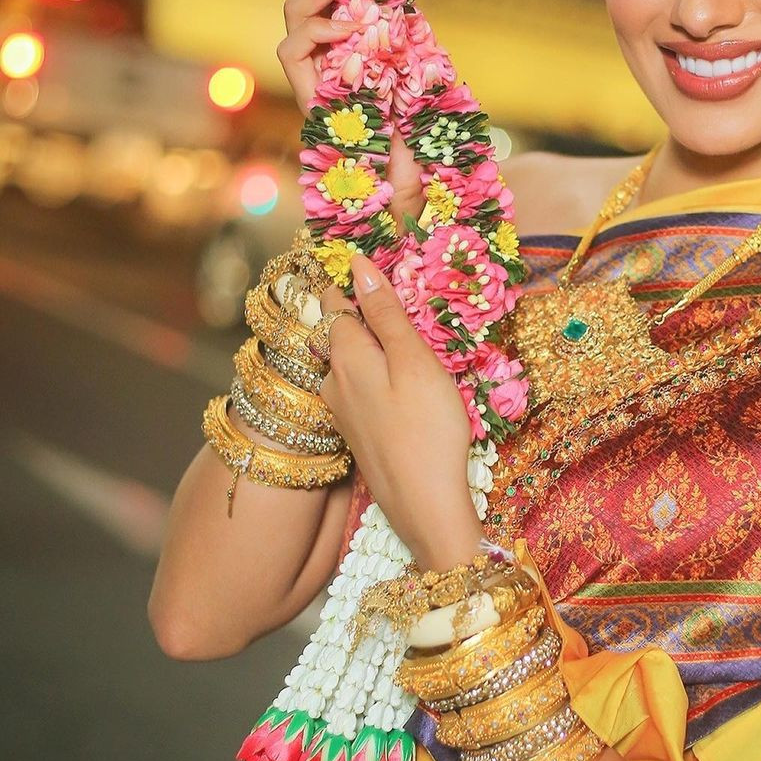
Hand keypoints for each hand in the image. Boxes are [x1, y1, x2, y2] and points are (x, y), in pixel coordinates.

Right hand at [279, 0, 423, 228]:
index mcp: (336, 44)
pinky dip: (319, 30)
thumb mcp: (412, 80)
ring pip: (295, 7)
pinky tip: (348, 26)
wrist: (400, 197)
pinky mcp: (304, 93)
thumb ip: (397, 40)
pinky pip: (294, 47)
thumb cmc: (411, 145)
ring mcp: (307, 72)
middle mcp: (315, 55)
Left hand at [317, 251, 483, 572]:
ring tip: (398, 324)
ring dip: (367, 338)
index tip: (353, 251)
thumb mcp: (415, 362)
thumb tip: (359, 265)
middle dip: (357, 305)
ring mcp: (342, 410)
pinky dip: (372, 367)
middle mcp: (333, 379)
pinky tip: (396, 373)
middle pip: (339, 329)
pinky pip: (358, 384)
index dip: (345, 274)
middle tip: (386, 283)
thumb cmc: (428, 430)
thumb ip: (386, 315)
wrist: (425, 509)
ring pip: (348, 358)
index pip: (335, 300)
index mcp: (346, 355)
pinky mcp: (356, 433)